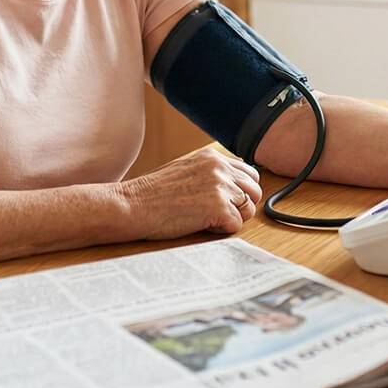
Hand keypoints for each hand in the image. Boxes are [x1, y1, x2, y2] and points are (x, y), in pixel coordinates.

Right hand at [120, 147, 262, 238]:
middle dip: (241, 205)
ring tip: (206, 218)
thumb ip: (210, 173)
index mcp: (212, 157)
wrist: (132, 205)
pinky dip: (221, 230)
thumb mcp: (185, 170)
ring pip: (248, 209)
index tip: (227, 201)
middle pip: (254, 190)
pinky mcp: (219, 208)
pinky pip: (236, 225)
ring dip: (231, 217)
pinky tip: (201, 225)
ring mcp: (221, 187)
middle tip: (217, 213)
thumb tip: (234, 184)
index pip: (249, 173)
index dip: (241, 190)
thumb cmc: (152, 193)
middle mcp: (220, 168)